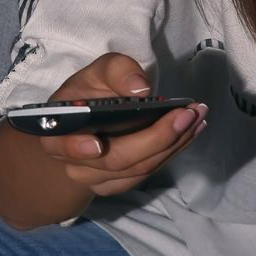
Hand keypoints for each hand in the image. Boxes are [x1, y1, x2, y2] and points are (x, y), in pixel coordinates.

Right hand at [41, 52, 207, 197]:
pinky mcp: (120, 184)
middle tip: (189, 113)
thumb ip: (116, 71)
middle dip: (157, 137)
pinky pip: (149, 172)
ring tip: (198, 117)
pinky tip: (191, 131)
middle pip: (118, 160)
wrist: (82, 126)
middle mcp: (75, 164)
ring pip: (139, 169)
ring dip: (174, 144)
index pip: (64, 146)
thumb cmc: (87, 94)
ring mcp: (98, 180)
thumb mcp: (97, 72)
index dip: (78, 148)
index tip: (97, 145)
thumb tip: (140, 89)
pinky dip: (173, 151)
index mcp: (57, 134)